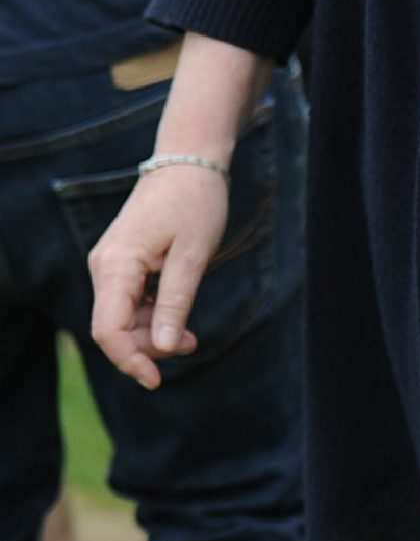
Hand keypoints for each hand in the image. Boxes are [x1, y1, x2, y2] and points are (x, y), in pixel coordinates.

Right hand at [89, 165, 228, 388]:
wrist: (189, 160)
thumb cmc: (195, 201)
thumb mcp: (193, 255)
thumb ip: (175, 302)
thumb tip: (161, 348)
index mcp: (116, 264)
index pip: (108, 329)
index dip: (129, 360)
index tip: (157, 380)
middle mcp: (104, 266)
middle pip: (113, 327)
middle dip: (147, 347)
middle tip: (191, 344)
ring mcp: (110, 263)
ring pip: (120, 317)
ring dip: (151, 333)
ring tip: (189, 336)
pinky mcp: (122, 262)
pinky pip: (128, 301)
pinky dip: (150, 315)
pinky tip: (175, 315)